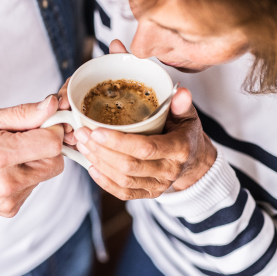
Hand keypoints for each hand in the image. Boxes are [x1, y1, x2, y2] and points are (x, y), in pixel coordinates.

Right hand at [0, 95, 64, 216]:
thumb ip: (24, 113)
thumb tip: (52, 106)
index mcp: (1, 155)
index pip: (53, 144)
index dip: (52, 130)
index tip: (41, 124)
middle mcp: (7, 182)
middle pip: (55, 162)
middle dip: (46, 147)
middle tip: (23, 138)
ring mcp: (9, 199)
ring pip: (46, 175)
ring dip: (36, 161)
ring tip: (8, 155)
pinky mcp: (10, 209)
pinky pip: (33, 187)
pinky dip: (26, 176)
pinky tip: (4, 170)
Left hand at [71, 40, 216, 199]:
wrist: (195, 160)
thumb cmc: (184, 129)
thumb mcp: (185, 110)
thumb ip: (174, 97)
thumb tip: (168, 81)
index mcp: (179, 148)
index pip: (145, 148)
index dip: (118, 142)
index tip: (96, 129)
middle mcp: (169, 170)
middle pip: (130, 165)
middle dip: (102, 150)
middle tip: (81, 133)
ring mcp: (159, 185)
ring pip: (124, 179)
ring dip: (99, 162)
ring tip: (82, 144)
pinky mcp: (148, 194)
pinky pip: (124, 192)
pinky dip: (105, 181)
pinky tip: (91, 166)